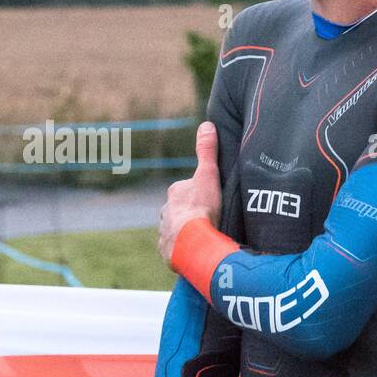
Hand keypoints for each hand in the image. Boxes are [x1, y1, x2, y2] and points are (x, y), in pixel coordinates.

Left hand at [157, 122, 221, 265]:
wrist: (192, 243)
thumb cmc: (202, 207)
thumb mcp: (208, 175)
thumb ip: (207, 151)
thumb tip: (207, 125)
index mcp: (175, 194)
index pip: (186, 190)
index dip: (199, 195)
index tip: (211, 201)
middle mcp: (165, 212)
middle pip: (180, 210)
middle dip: (191, 214)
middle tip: (210, 221)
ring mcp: (165, 232)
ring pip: (177, 230)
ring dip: (187, 233)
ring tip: (204, 238)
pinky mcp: (167, 251)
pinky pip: (176, 249)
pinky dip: (184, 250)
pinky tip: (195, 252)